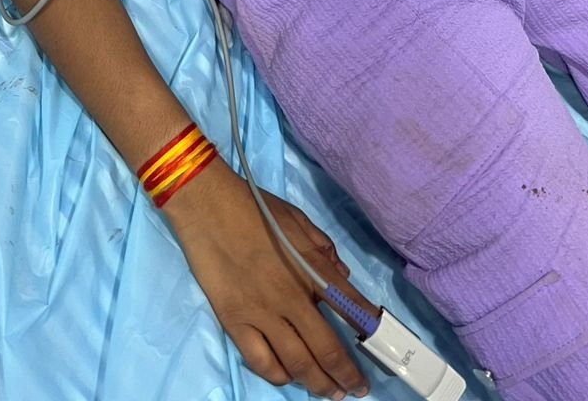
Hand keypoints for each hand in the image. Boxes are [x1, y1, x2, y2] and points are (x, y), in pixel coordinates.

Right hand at [165, 162, 369, 397]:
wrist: (207, 205)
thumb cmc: (254, 206)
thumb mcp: (297, 219)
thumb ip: (323, 248)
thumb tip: (342, 275)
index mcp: (310, 268)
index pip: (350, 306)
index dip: (369, 329)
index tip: (380, 343)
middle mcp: (291, 297)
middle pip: (327, 348)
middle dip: (347, 374)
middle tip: (358, 388)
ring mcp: (262, 313)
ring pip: (297, 362)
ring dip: (318, 383)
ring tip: (330, 392)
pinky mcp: (235, 321)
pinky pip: (261, 360)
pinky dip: (279, 375)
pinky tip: (288, 377)